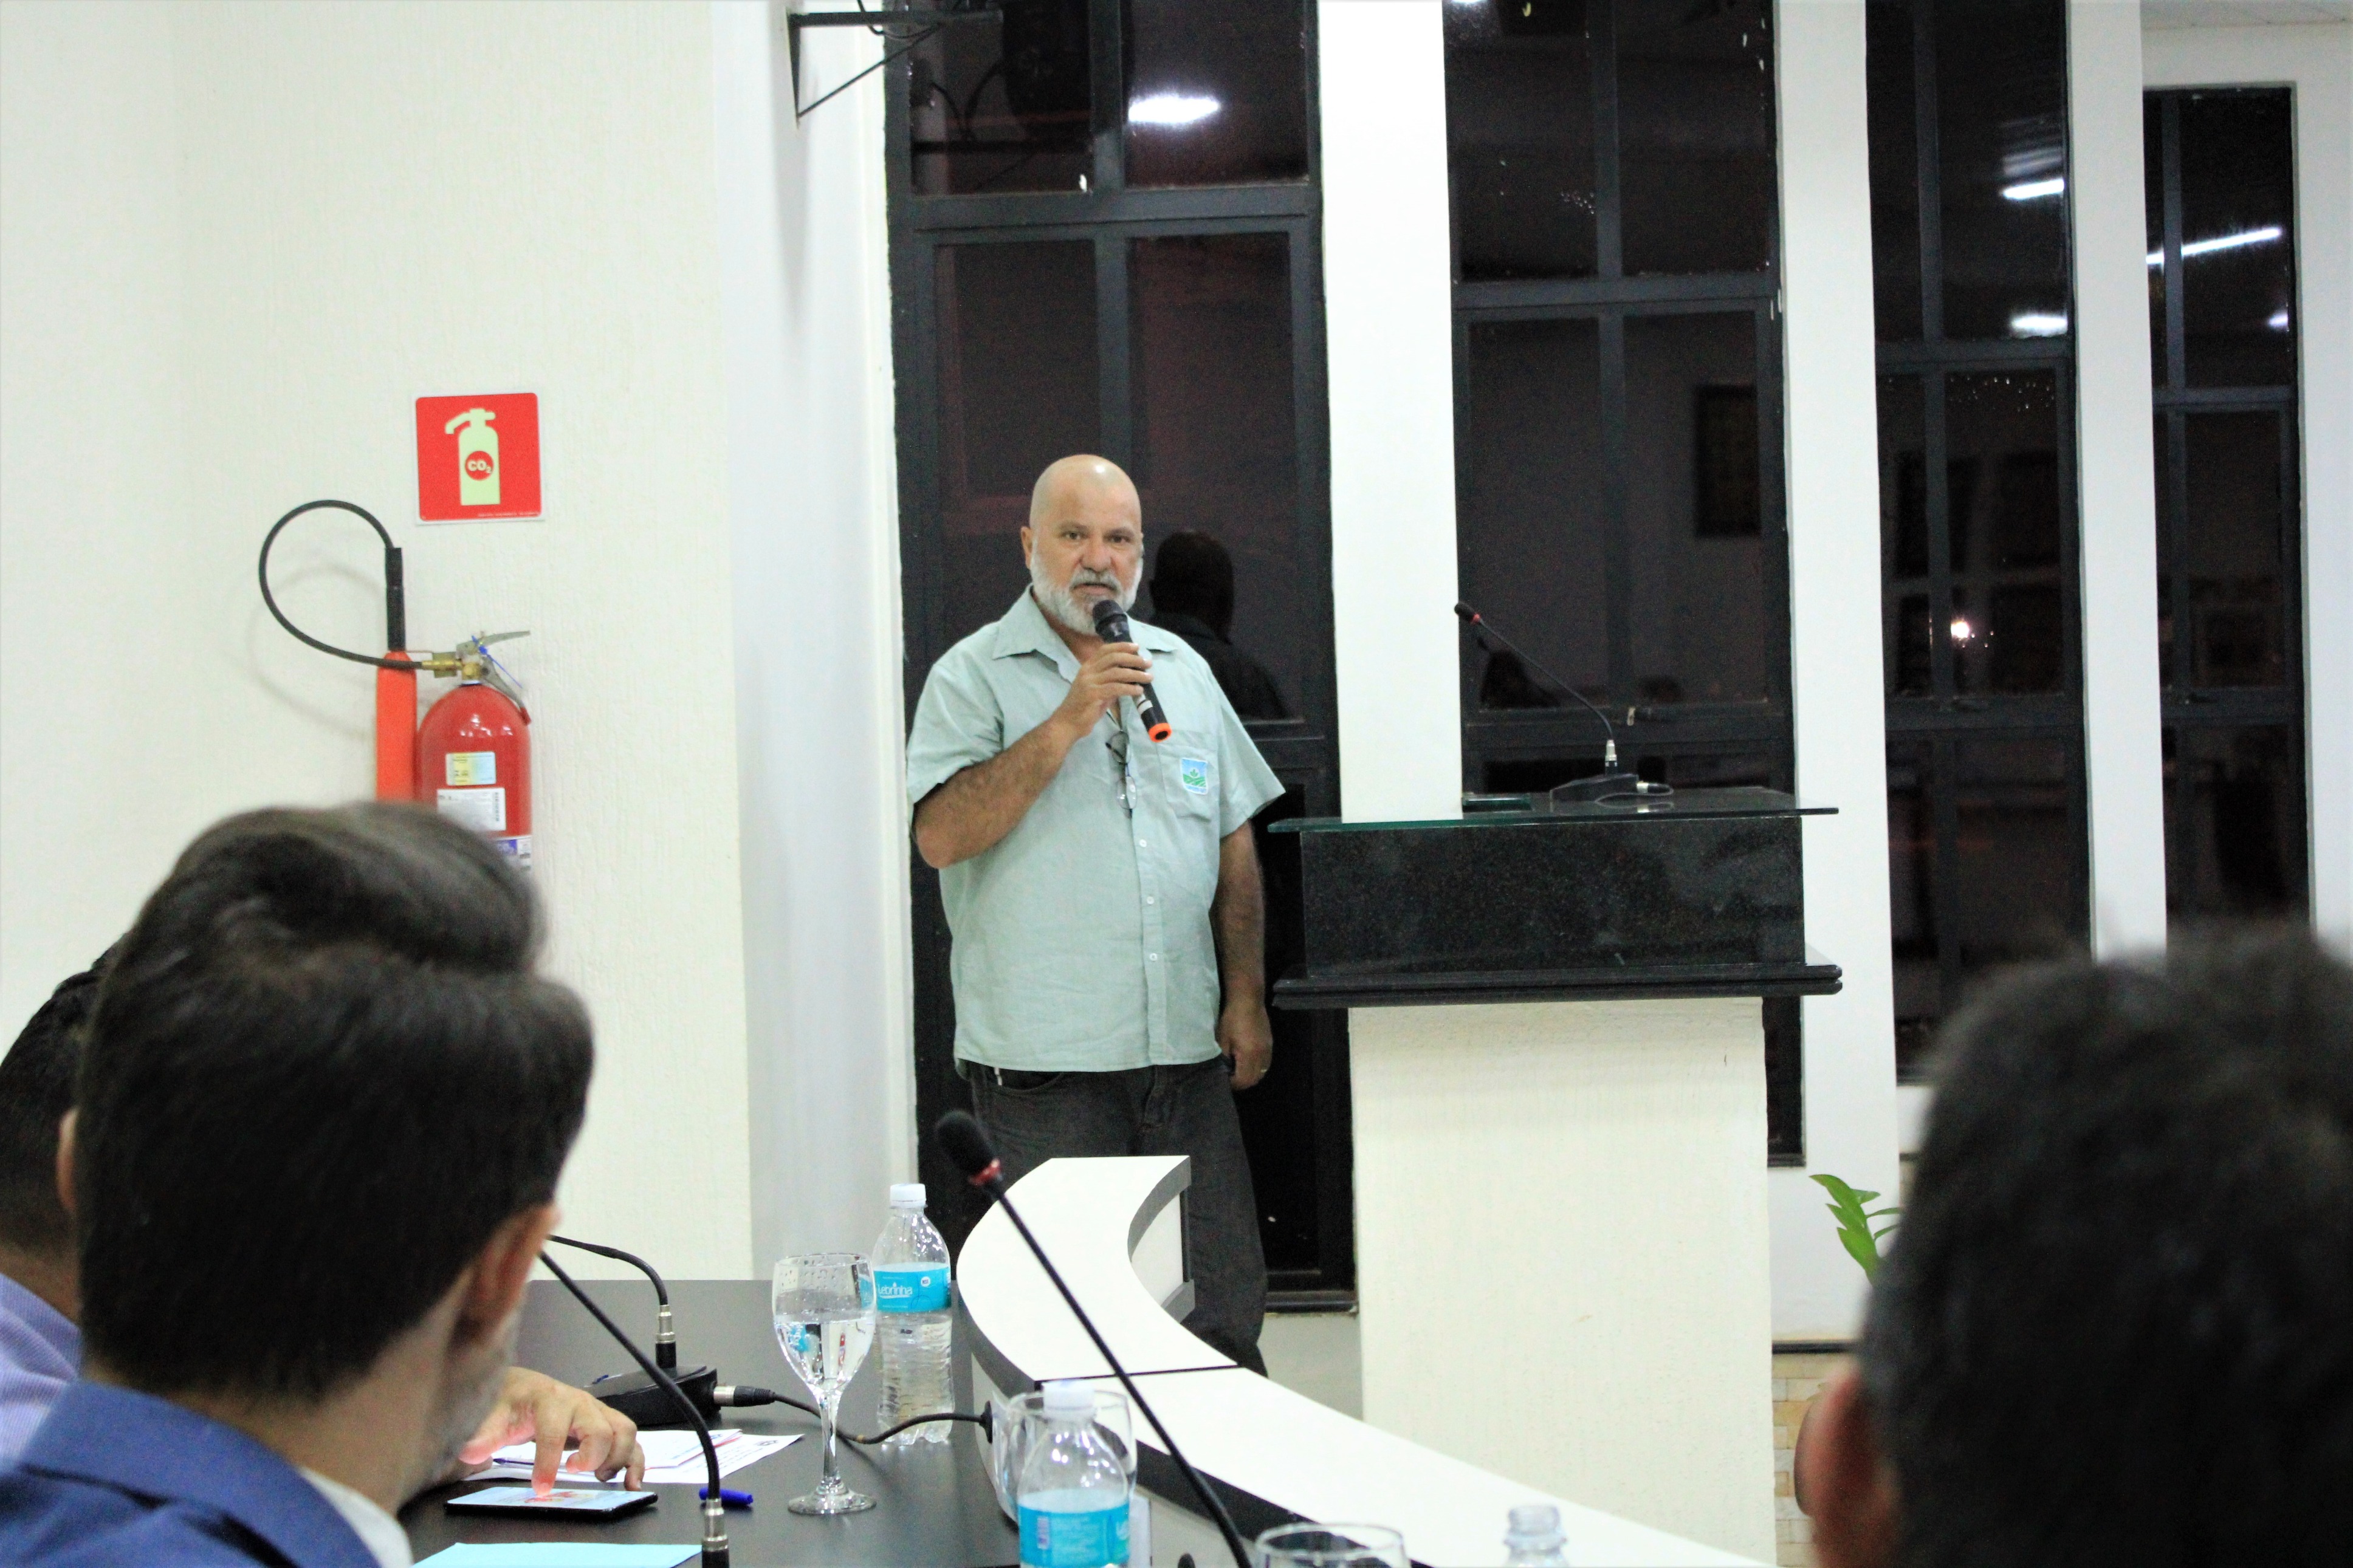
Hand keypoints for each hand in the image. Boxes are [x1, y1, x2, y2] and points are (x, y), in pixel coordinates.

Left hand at [455, 1366, 643, 1494]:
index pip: (554, 1431)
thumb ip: (484, 1434)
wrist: (523, 1387)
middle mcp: (581, 1402)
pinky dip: (636, 1461)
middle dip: (592, 1457)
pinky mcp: (607, 1422)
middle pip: (600, 1429)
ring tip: (600, 1478)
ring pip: (624, 1431)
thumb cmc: (511, 1401)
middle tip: (573, 1473)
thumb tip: (470, 1451)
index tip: (541, 1488)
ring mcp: (597, 1411)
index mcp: (550, 1399)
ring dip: (619, 1458)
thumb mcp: (492, 1415)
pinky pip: (632, 1438)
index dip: (548, 1462)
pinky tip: (632, 1482)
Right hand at [1054, 643, 1152, 735]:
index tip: (1136, 647)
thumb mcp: (1097, 690)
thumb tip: (1129, 676)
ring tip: (1148, 678)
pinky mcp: (1093, 695)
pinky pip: (1116, 688)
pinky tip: (1139, 691)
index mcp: (1087, 667)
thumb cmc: (1083, 708)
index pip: (1105, 650)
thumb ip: (1110, 681)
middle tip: (1147, 663)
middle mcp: (1087, 671)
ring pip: (1117, 672)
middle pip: (1113, 658)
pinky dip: (1130, 688)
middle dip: (1133, 659)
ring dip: (1136, 674)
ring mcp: (1089, 682)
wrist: (1068, 723)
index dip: (1122, 646)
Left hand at [1218, 1000, 1272, 1089]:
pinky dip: (1257, 1068)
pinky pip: (1266, 1064)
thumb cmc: (1232, 1019)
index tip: (1224, 1080)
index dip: (1233, 1084)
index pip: (1243, 1080)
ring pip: (1262, 1073)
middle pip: (1254, 1080)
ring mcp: (1268, 1050)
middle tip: (1230, 1078)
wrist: (1248, 1000)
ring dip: (1250, 1076)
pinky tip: (1247, 1062)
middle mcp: (1262, 1056)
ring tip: (1238, 1071)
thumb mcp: (1222, 1039)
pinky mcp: (1270, 1044)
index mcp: (1249, 1055)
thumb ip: (1223, 1058)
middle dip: (1242, 1083)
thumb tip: (1223, 1071)